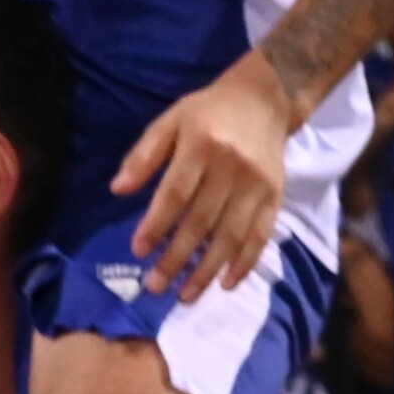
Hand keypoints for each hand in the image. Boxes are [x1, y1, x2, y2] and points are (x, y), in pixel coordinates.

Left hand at [109, 59, 303, 301]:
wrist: (265, 99)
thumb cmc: (209, 111)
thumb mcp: (170, 121)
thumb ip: (144, 155)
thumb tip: (117, 190)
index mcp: (202, 145)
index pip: (176, 193)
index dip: (157, 225)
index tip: (139, 251)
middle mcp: (233, 167)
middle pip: (202, 220)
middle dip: (178, 257)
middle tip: (156, 286)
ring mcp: (258, 185)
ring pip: (231, 235)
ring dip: (208, 269)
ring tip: (187, 295)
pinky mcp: (276, 196)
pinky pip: (261, 235)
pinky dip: (245, 262)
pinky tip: (227, 283)